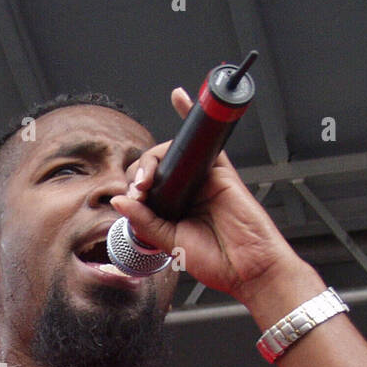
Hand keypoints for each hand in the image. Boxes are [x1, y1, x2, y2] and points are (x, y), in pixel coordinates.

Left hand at [109, 88, 298, 303]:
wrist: (248, 268)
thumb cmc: (217, 261)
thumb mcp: (170, 243)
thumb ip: (145, 221)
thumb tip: (119, 200)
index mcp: (173, 210)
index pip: (146, 188)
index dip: (134, 188)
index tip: (132, 201)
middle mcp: (187, 192)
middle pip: (157, 168)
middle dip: (141, 174)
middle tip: (141, 189)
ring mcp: (203, 179)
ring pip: (174, 154)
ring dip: (155, 158)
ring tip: (149, 177)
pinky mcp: (220, 172)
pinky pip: (206, 139)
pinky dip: (192, 116)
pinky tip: (179, 98)